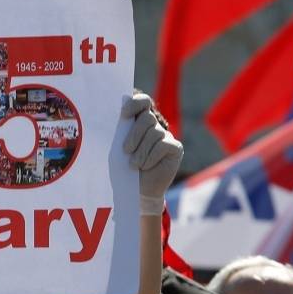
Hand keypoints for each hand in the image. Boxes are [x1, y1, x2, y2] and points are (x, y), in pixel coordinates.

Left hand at [121, 92, 182, 214]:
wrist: (138, 190)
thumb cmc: (125, 169)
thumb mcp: (119, 150)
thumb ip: (120, 133)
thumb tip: (117, 116)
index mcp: (139, 121)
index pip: (142, 102)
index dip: (135, 104)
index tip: (123, 114)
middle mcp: (155, 125)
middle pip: (148, 118)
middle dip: (134, 134)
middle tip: (125, 150)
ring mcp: (166, 135)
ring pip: (155, 133)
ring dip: (141, 151)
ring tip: (134, 165)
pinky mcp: (175, 147)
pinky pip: (163, 145)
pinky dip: (151, 156)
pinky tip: (146, 166)